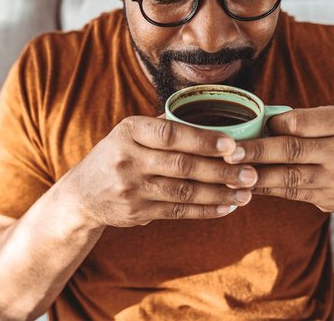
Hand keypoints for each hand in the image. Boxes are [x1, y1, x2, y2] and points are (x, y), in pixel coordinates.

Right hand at [61, 116, 257, 227]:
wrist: (82, 194)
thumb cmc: (116, 154)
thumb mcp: (129, 133)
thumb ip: (163, 127)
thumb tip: (212, 121)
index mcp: (129, 131)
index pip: (170, 134)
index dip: (203, 140)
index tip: (233, 145)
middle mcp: (128, 159)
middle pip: (182, 165)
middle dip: (221, 170)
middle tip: (251, 173)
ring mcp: (131, 188)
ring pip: (184, 191)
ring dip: (219, 193)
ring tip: (246, 192)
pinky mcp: (137, 212)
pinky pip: (178, 211)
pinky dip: (205, 210)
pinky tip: (226, 207)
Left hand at [223, 106, 333, 212]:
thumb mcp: (328, 123)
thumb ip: (298, 121)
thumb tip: (252, 124)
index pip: (299, 123)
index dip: (272, 126)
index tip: (250, 128)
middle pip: (292, 150)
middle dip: (257, 151)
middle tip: (230, 153)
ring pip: (288, 176)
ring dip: (256, 175)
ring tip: (230, 173)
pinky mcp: (326, 198)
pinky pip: (289, 193)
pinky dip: (265, 188)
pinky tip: (246, 185)